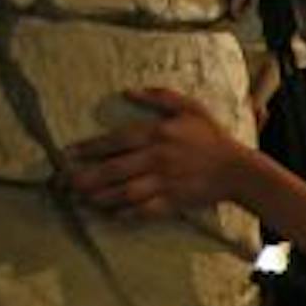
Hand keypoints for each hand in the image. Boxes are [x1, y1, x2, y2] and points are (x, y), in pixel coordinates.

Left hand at [63, 88, 249, 220]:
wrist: (239, 170)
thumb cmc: (212, 137)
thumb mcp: (190, 108)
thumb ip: (159, 97)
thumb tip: (128, 91)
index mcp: (158, 134)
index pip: (116, 140)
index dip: (90, 147)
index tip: (70, 153)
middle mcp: (157, 158)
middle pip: (115, 169)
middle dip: (87, 177)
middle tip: (66, 182)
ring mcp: (165, 182)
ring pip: (125, 192)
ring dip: (101, 196)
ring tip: (83, 199)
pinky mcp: (174, 201)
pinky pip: (144, 210)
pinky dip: (126, 213)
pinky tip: (112, 214)